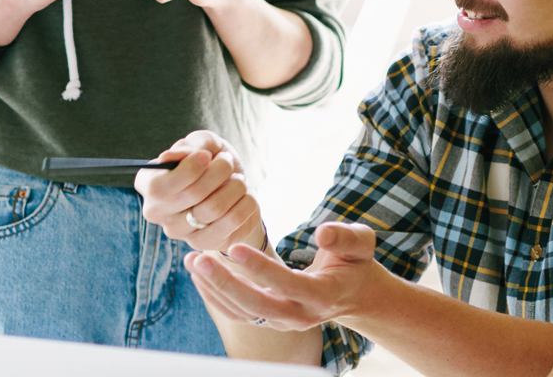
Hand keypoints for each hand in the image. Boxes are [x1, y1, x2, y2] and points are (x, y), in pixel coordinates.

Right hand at [135, 131, 266, 252]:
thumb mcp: (204, 144)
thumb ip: (190, 146)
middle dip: (219, 171)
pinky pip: (231, 221)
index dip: (191, 167)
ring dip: (234, 186)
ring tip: (237, 180)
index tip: (207, 155)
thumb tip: (167, 158)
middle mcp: (155, 210)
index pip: (161, 184)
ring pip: (213, 208)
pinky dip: (245, 203)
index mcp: (148, 183)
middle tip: (227, 162)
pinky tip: (244, 196)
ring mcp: (177, 231)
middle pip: (192, 194)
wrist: (233, 189)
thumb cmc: (212, 162)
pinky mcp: (202, 243)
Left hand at [184, 222, 389, 331]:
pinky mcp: (269, 320)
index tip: (236, 246)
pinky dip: (215, 296)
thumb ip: (345, 236)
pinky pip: (237, 313)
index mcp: (322, 295)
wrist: (353, 295)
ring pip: (242, 313)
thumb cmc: (354, 262)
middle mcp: (300, 315)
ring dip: (213, 289)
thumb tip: (322, 231)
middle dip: (225, 284)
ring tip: (192, 261)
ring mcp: (283, 321)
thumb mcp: (361, 244)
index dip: (260, 268)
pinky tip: (199, 274)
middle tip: (199, 259)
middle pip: (257, 307)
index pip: (287, 284)